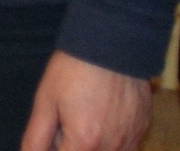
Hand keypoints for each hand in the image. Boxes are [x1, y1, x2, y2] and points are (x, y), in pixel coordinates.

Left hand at [20, 52, 150, 150]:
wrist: (112, 39)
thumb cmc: (74, 68)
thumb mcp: (46, 100)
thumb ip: (36, 139)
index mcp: (84, 143)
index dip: (55, 147)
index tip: (55, 133)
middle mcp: (111, 148)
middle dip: (73, 145)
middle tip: (69, 121)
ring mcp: (131, 139)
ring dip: (92, 145)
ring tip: (86, 115)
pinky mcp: (143, 128)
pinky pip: (126, 147)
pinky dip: (112, 140)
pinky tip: (104, 114)